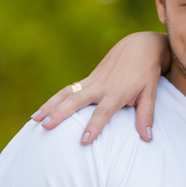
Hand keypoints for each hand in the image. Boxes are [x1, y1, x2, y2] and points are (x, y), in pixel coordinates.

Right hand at [32, 32, 170, 144]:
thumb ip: (146, 116)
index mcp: (116, 92)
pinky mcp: (87, 79)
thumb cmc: (146, 73)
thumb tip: (147, 139)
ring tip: (35, 120)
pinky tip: (41, 111)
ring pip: (66, 93)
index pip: (103, 112)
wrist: (139, 47)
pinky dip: (53, 100)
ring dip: (49, 106)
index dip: (94, 126)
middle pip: (76, 101)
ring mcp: (91, 81)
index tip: (84, 140)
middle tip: (46, 127)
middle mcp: (101, 86)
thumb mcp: (150, 94)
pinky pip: (67, 90)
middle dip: (60, 114)